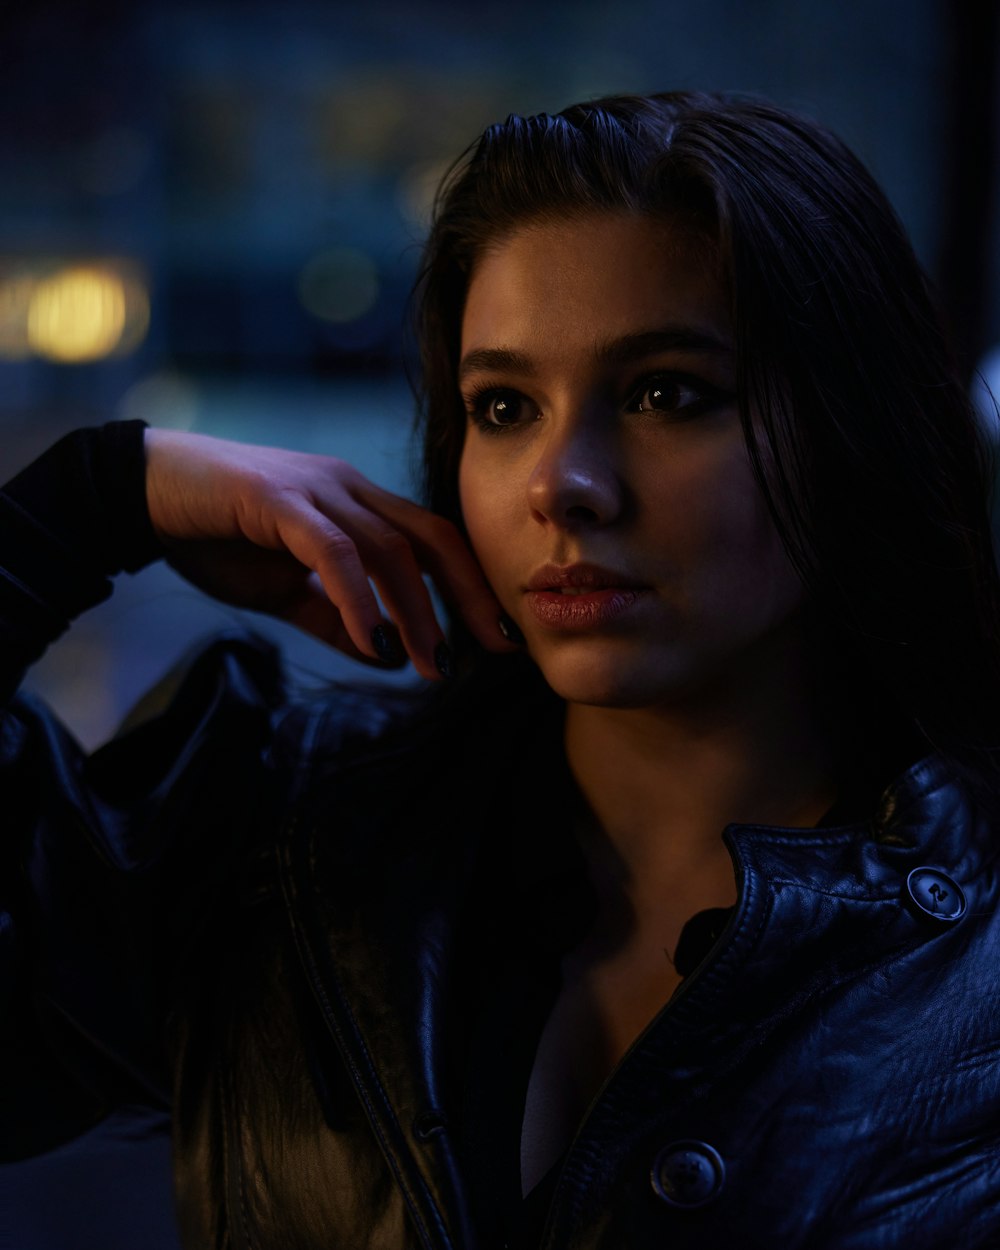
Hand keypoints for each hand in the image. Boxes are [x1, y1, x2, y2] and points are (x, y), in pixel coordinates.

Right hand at [144, 428, 513, 679]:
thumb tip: (379, 655)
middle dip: (468, 595)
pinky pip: (333, 552)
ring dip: (415, 611)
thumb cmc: (215, 536)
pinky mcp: (277, 498)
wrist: (140, 493)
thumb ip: (331, 617)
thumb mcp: (282, 589)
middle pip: (430, 538)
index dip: (469, 587)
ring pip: (388, 549)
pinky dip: (359, 599)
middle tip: (496, 648)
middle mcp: (347, 487)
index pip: (432, 542)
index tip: (497, 637)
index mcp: (356, 504)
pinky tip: (373, 641)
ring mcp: (315, 488)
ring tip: (431, 664)